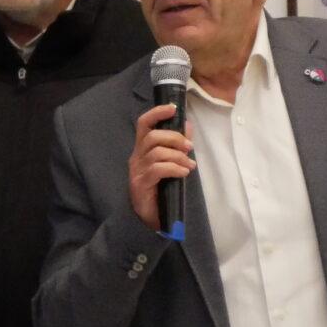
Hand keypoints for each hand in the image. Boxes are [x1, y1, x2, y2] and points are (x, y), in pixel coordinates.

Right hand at [128, 103, 193, 231]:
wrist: (150, 218)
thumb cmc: (160, 188)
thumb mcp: (170, 163)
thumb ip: (177, 145)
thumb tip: (188, 125)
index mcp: (142, 149)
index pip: (143, 124)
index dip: (156, 113)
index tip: (172, 108)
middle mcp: (136, 157)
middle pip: (151, 136)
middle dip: (174, 138)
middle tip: (189, 147)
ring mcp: (137, 171)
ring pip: (156, 152)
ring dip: (177, 156)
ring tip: (189, 165)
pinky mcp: (141, 184)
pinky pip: (158, 169)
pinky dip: (174, 168)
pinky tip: (183, 173)